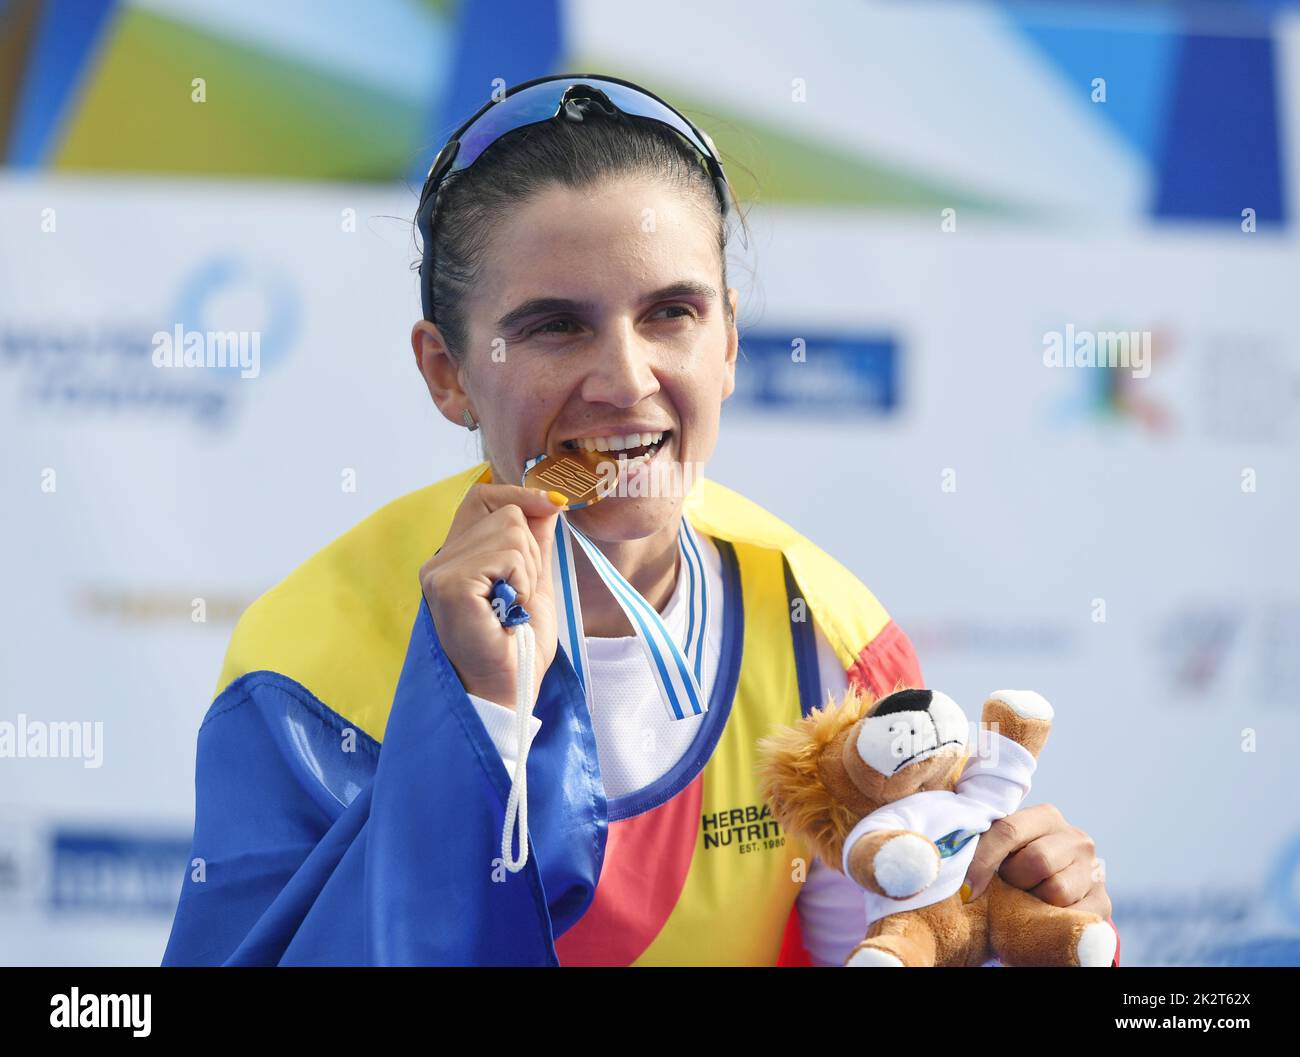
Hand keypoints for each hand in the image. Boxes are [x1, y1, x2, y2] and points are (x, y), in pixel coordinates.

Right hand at [420, 483, 566, 707]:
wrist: (508, 692)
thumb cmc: (517, 648)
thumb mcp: (533, 583)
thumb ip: (535, 544)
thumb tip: (548, 502)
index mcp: (455, 557)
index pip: (481, 497)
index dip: (518, 494)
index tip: (554, 506)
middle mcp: (440, 560)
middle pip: (506, 512)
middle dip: (531, 554)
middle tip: (519, 597)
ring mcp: (440, 570)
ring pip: (512, 530)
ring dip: (527, 572)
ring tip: (512, 607)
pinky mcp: (450, 583)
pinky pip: (508, 554)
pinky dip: (521, 582)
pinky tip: (507, 611)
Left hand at [963, 803, 1110, 919]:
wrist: (1047, 900)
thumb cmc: (1012, 870)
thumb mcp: (1000, 852)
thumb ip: (983, 845)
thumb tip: (954, 865)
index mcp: (1046, 816)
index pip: (1009, 830)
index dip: (982, 860)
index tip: (965, 888)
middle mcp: (1076, 838)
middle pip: (1037, 860)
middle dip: (1014, 880)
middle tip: (1007, 886)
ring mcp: (1093, 870)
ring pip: (1057, 890)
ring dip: (1033, 902)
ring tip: (1026, 898)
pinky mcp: (1103, 902)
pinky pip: (1076, 916)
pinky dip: (1053, 922)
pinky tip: (1043, 916)